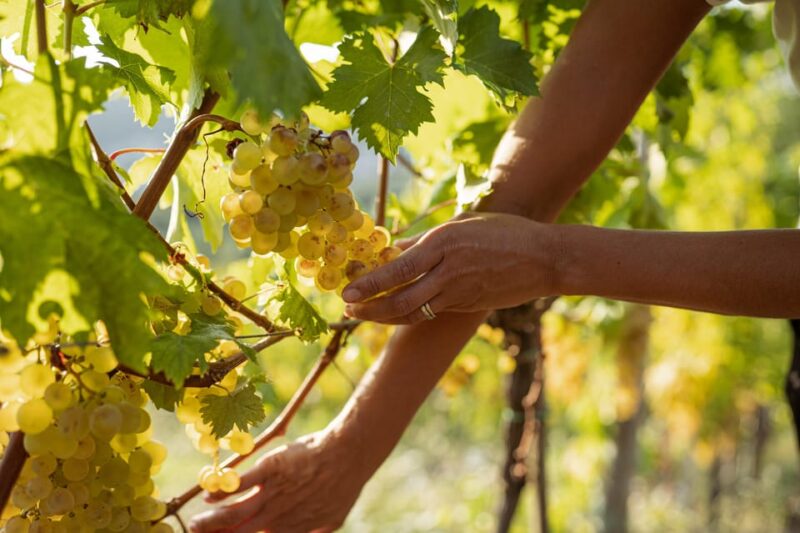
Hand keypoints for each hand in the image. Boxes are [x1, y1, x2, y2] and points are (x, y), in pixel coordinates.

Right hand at [189, 428, 368, 532]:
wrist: (348, 454)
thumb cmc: (343, 484)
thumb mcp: (331, 519)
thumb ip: (314, 531)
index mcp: (289, 529)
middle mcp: (276, 515)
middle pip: (238, 532)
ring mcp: (273, 492)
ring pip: (235, 512)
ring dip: (211, 520)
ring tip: (193, 524)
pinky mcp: (271, 468)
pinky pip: (242, 482)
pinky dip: (223, 489)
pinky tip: (208, 494)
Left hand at [342, 212, 558, 323]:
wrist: (545, 259)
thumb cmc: (505, 233)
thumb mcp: (463, 225)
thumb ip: (426, 241)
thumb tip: (393, 249)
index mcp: (445, 243)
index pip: (398, 269)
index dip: (370, 284)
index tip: (347, 292)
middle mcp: (449, 271)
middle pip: (400, 300)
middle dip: (369, 308)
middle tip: (347, 309)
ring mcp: (459, 292)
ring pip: (413, 312)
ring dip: (383, 316)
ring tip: (362, 315)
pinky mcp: (467, 305)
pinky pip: (431, 312)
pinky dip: (408, 314)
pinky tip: (392, 311)